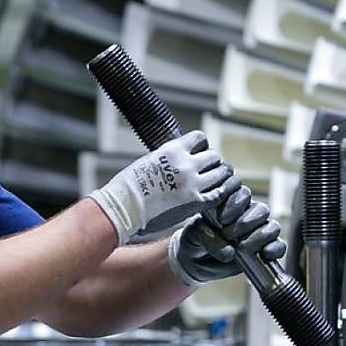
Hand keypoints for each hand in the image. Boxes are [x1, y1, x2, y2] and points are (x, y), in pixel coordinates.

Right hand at [88, 130, 236, 244]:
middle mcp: (186, 164)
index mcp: (173, 150)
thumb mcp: (149, 160)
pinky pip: (218, 194)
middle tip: (206, 172)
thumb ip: (168, 158)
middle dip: (211, 163)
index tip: (198, 153)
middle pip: (214, 157)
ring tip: (211, 184)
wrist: (123, 207)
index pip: (200, 138)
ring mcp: (193, 184)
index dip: (201, 146)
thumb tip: (177, 158)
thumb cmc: (129, 186)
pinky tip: (212, 196)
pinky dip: (218, 194)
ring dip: (218, 178)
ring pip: (221, 174)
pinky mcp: (195, 203)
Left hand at [168, 185, 285, 286]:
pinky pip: (278, 246)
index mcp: (231, 204)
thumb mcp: (194, 235)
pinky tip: (265, 253)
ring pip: (272, 227)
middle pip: (261, 210)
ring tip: (242, 247)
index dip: (236, 204)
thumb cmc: (195, 240)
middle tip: (229, 234)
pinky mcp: (263, 250)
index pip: (243, 194)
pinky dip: (275, 249)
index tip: (221, 219)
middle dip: (246, 222)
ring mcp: (257, 233)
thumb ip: (208, 237)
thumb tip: (230, 252)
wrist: (193, 261)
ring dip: (259, 236)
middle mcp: (247, 216)